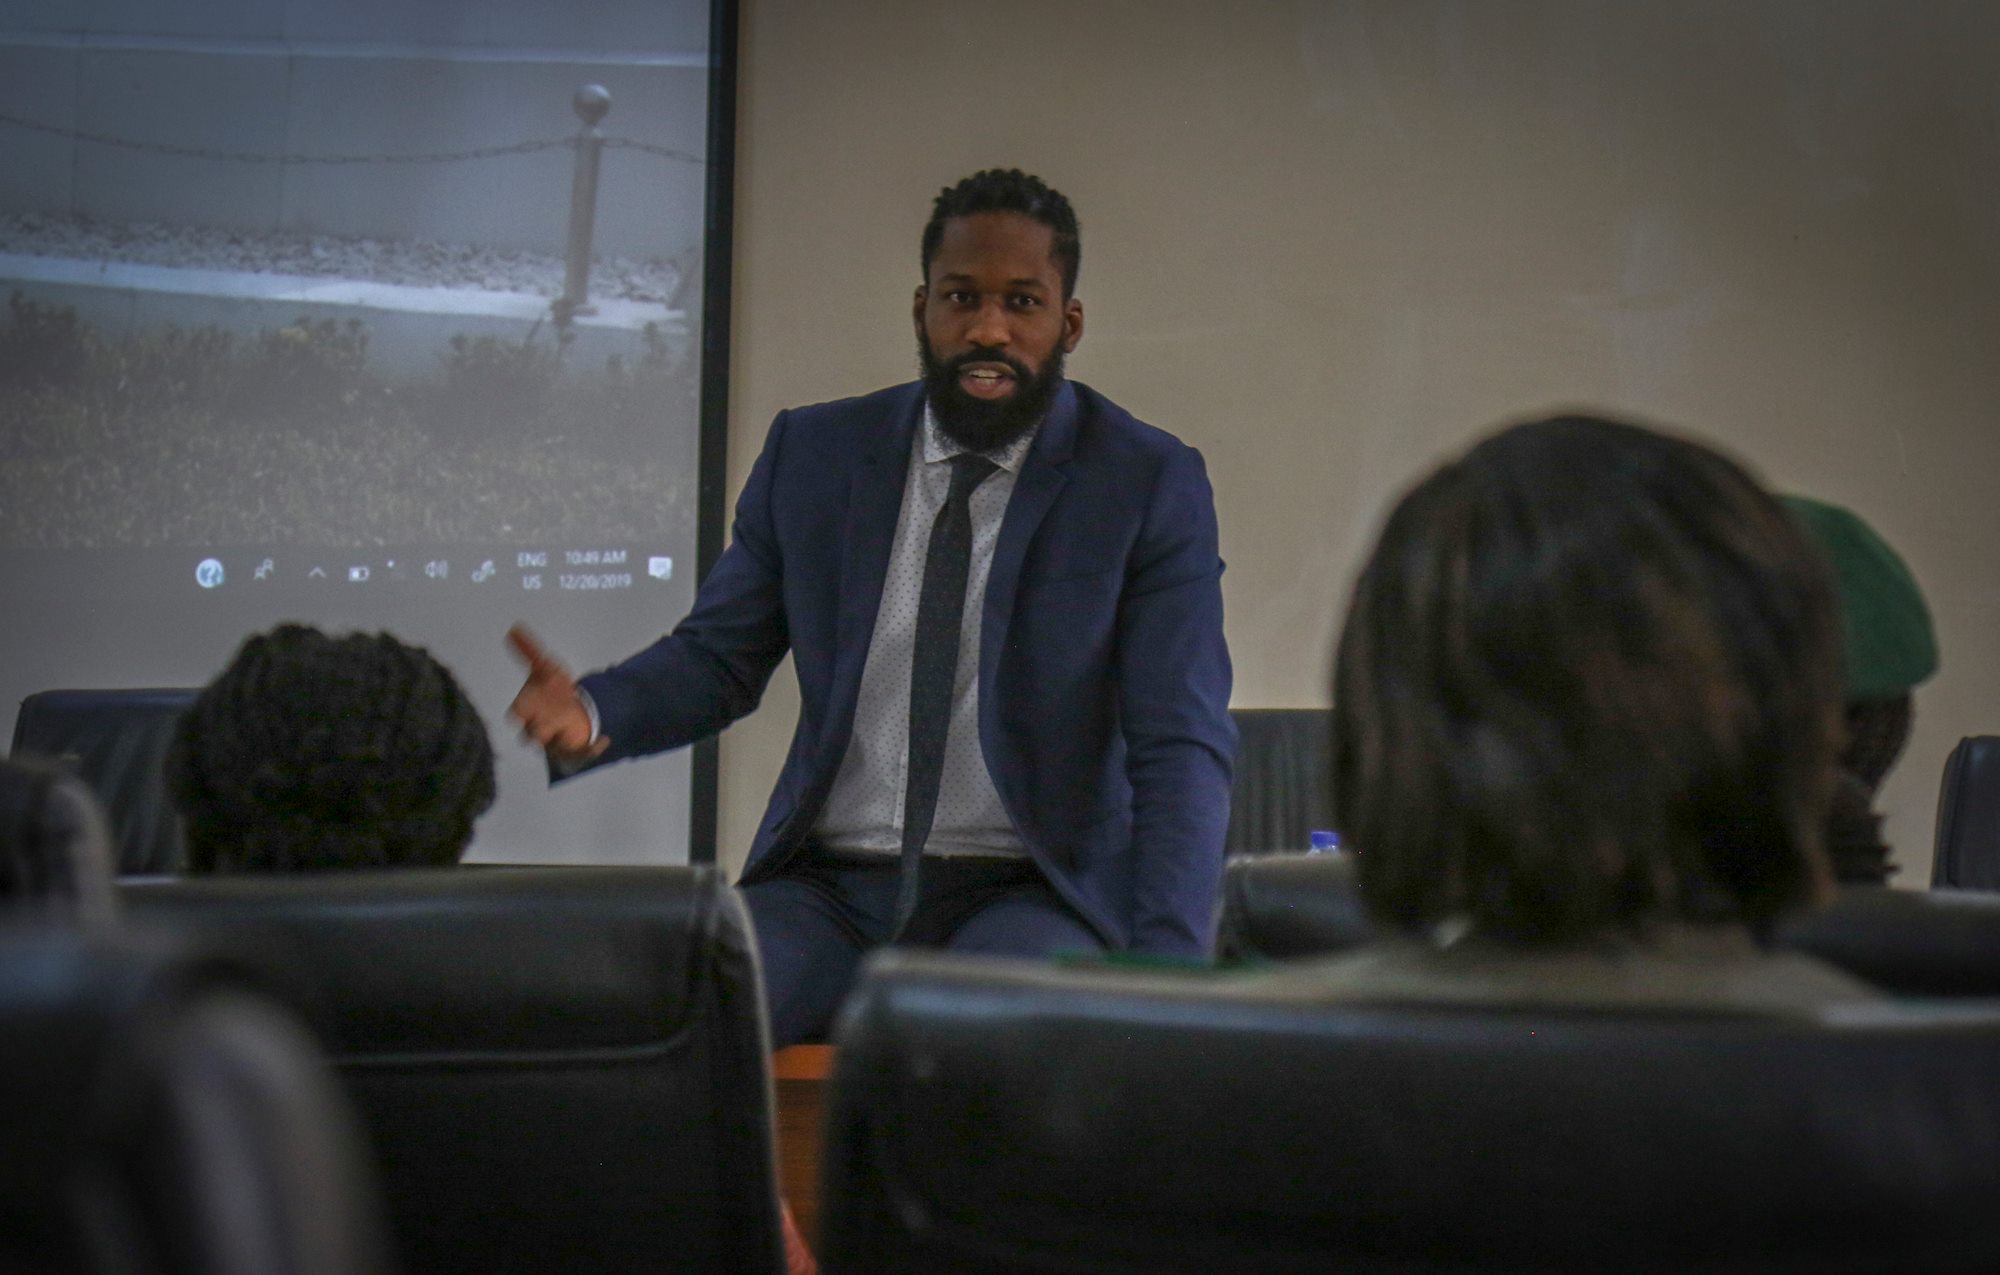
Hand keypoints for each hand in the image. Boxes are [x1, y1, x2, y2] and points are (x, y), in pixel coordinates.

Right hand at [505, 624, 609, 762]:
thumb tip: (514, 627)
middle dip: (540, 728)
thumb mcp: (543, 668)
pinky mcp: (571, 753)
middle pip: (531, 736)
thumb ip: (529, 650)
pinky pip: (580, 756)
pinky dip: (593, 749)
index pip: (516, 714)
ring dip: (564, 740)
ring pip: (554, 750)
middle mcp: (535, 729)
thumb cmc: (550, 691)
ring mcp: (552, 743)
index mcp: (525, 710)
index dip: (522, 710)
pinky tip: (604, 739)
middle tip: (555, 713)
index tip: (534, 700)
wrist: (567, 712)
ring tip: (575, 728)